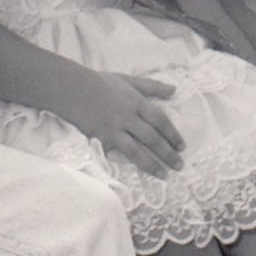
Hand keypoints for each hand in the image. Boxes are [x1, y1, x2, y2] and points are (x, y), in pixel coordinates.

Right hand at [62, 71, 184, 178]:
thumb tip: (174, 89)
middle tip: (179, 165)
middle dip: (168, 154)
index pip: (161, 121)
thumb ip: (152, 86)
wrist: (73, 89)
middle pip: (153, 139)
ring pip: (137, 151)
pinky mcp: (101, 139)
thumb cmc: (101, 83)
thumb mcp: (129, 80)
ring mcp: (114, 130)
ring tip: (163, 175)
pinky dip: (124, 164)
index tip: (182, 147)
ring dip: (151, 165)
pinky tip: (134, 174)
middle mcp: (128, 118)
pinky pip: (115, 154)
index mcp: (137, 103)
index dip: (173, 135)